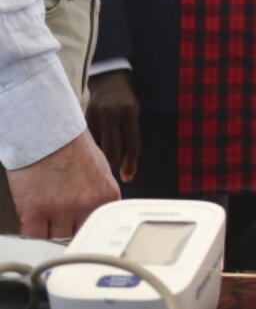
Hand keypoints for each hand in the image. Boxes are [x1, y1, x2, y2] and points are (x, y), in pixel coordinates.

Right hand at [5, 131, 119, 237]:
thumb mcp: (101, 170)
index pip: (101, 226)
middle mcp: (86, 205)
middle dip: (70, 227)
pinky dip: (34, 232)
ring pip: (57, 237)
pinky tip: (34, 220)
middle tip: (62, 216)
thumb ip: (101, 195)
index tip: (81, 227)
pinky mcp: (35, 211)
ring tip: (48, 213)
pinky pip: (34, 236)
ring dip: (51, 229)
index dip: (88, 226)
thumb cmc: (72, 147)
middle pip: (78, 233)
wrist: (48, 133)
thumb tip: (98, 212)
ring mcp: (60, 210)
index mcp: (107, 196)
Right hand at [86, 69, 140, 181]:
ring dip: (99, 157)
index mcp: (130, 113)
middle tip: (112, 165)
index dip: (130, 165)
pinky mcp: (81, 119)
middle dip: (113, 163)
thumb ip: (129, 138)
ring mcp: (94, 116)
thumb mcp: (133, 115)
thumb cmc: (125, 102)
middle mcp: (111, 115)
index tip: (128, 178)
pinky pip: (86, 143)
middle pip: (111, 151)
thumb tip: (125, 171)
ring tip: (100, 156)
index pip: (132, 145)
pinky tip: (90, 149)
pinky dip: (89, 149)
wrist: (107, 80)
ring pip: (96, 149)